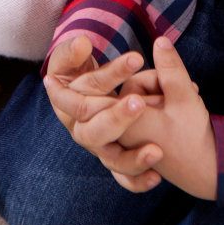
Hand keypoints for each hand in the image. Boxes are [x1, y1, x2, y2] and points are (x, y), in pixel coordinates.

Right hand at [44, 35, 165, 193]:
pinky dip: (138, 181)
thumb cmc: (75, 67)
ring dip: (133, 159)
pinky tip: (157, 177)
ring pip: (111, 161)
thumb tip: (83, 43)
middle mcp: (80, 130)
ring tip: (156, 151)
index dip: (108, 78)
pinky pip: (124, 178)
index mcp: (66, 106)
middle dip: (118, 118)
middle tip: (141, 103)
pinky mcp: (113, 158)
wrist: (79, 88)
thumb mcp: (69, 54)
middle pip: (94, 133)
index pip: (84, 95)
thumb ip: (73, 50)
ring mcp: (98, 147)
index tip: (136, 59)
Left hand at [116, 38, 217, 199]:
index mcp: (124, 124)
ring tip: (188, 102)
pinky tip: (180, 113)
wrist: (208, 171)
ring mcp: (128, 139)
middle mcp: (121, 132)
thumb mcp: (184, 95)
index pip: (128, 84)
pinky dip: (161, 109)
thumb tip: (159, 40)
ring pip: (141, 100)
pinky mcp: (138, 143)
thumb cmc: (193, 135)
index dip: (153, 79)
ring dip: (164, 96)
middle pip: (134, 90)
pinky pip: (143, 115)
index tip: (170, 91)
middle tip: (186, 94)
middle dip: (161, 86)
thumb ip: (169, 66)